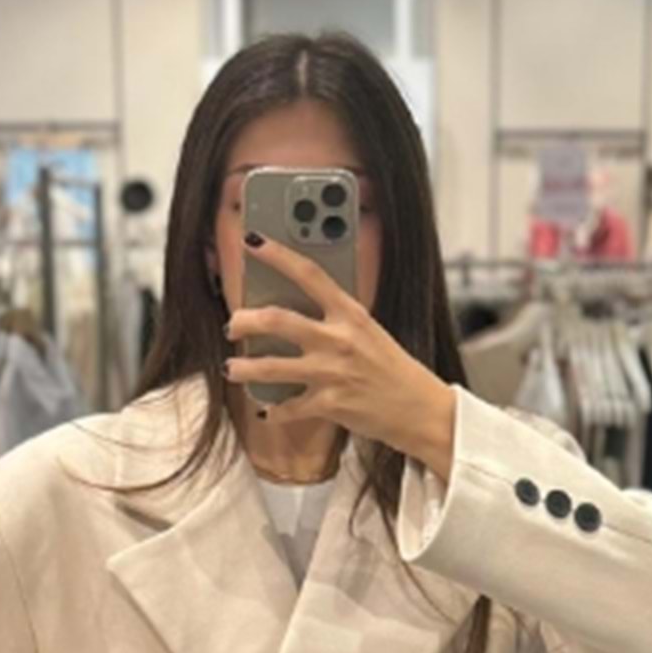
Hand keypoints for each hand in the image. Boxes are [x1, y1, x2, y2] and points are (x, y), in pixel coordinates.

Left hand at [223, 233, 455, 472]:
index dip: (278, 255)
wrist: (420, 408)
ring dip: (243, 368)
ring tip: (231, 369)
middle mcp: (339, 339)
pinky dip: (274, 411)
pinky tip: (268, 410)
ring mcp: (333, 372)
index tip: (254, 241)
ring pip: (270, 366)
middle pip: (277, 320)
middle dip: (244, 321)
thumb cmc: (392, 368)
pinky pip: (288, 407)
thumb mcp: (368, 332)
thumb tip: (293, 311)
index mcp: (350, 313)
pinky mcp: (330, 404)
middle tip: (233, 325)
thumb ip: (335, 319)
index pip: (309, 274)